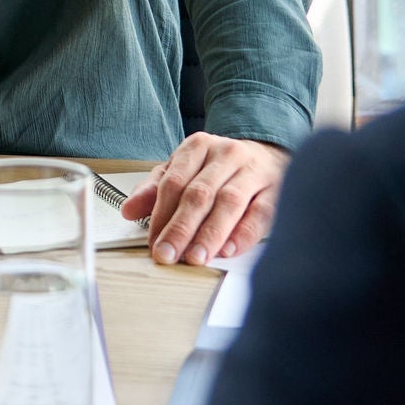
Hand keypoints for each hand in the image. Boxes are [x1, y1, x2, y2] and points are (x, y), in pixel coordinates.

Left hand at [119, 134, 288, 265]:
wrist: (269, 155)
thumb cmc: (220, 168)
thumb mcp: (183, 169)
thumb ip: (155, 189)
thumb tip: (127, 211)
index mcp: (198, 147)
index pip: (174, 182)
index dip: (161, 214)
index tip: (153, 243)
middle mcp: (226, 154)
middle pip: (199, 194)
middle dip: (181, 228)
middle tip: (168, 254)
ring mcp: (253, 170)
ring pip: (229, 202)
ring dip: (210, 233)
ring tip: (195, 257)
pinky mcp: (277, 189)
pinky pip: (260, 213)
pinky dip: (243, 234)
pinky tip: (229, 250)